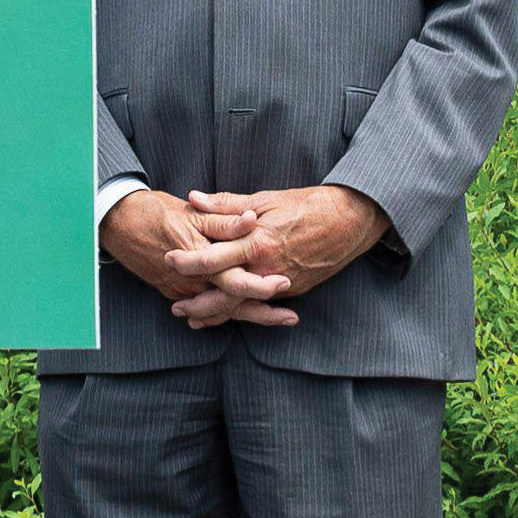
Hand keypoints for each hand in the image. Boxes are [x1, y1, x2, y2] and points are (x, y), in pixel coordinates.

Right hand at [100, 187, 289, 330]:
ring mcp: (181, 290)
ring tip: (278, 319)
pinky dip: (223, 315)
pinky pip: (203, 309)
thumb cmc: (154, 212)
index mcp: (199, 258)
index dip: (261, 285)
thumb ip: (223, 219)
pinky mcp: (174, 291)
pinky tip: (241, 316)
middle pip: (232, 305)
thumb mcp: (191, 212)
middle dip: (263, 313)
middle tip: (291, 318)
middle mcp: (191, 281)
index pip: (235, 280)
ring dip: (249, 317)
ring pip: (219, 310)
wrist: (117, 223)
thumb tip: (251, 220)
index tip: (285, 284)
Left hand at [171, 185, 389, 318]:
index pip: (213, 258)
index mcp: (257, 243)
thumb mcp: (264, 199)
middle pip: (225, 294)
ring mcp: (282, 283)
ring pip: (243, 306)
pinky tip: (227, 315)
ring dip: (218, 314)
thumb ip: (227, 204)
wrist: (349, 221)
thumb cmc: (307, 205)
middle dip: (199, 303)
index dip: (188, 261)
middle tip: (176, 307)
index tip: (168, 260)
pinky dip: (243, 311)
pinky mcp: (293, 290)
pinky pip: (262, 304)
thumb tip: (193, 198)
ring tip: (195, 319)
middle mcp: (267, 269)